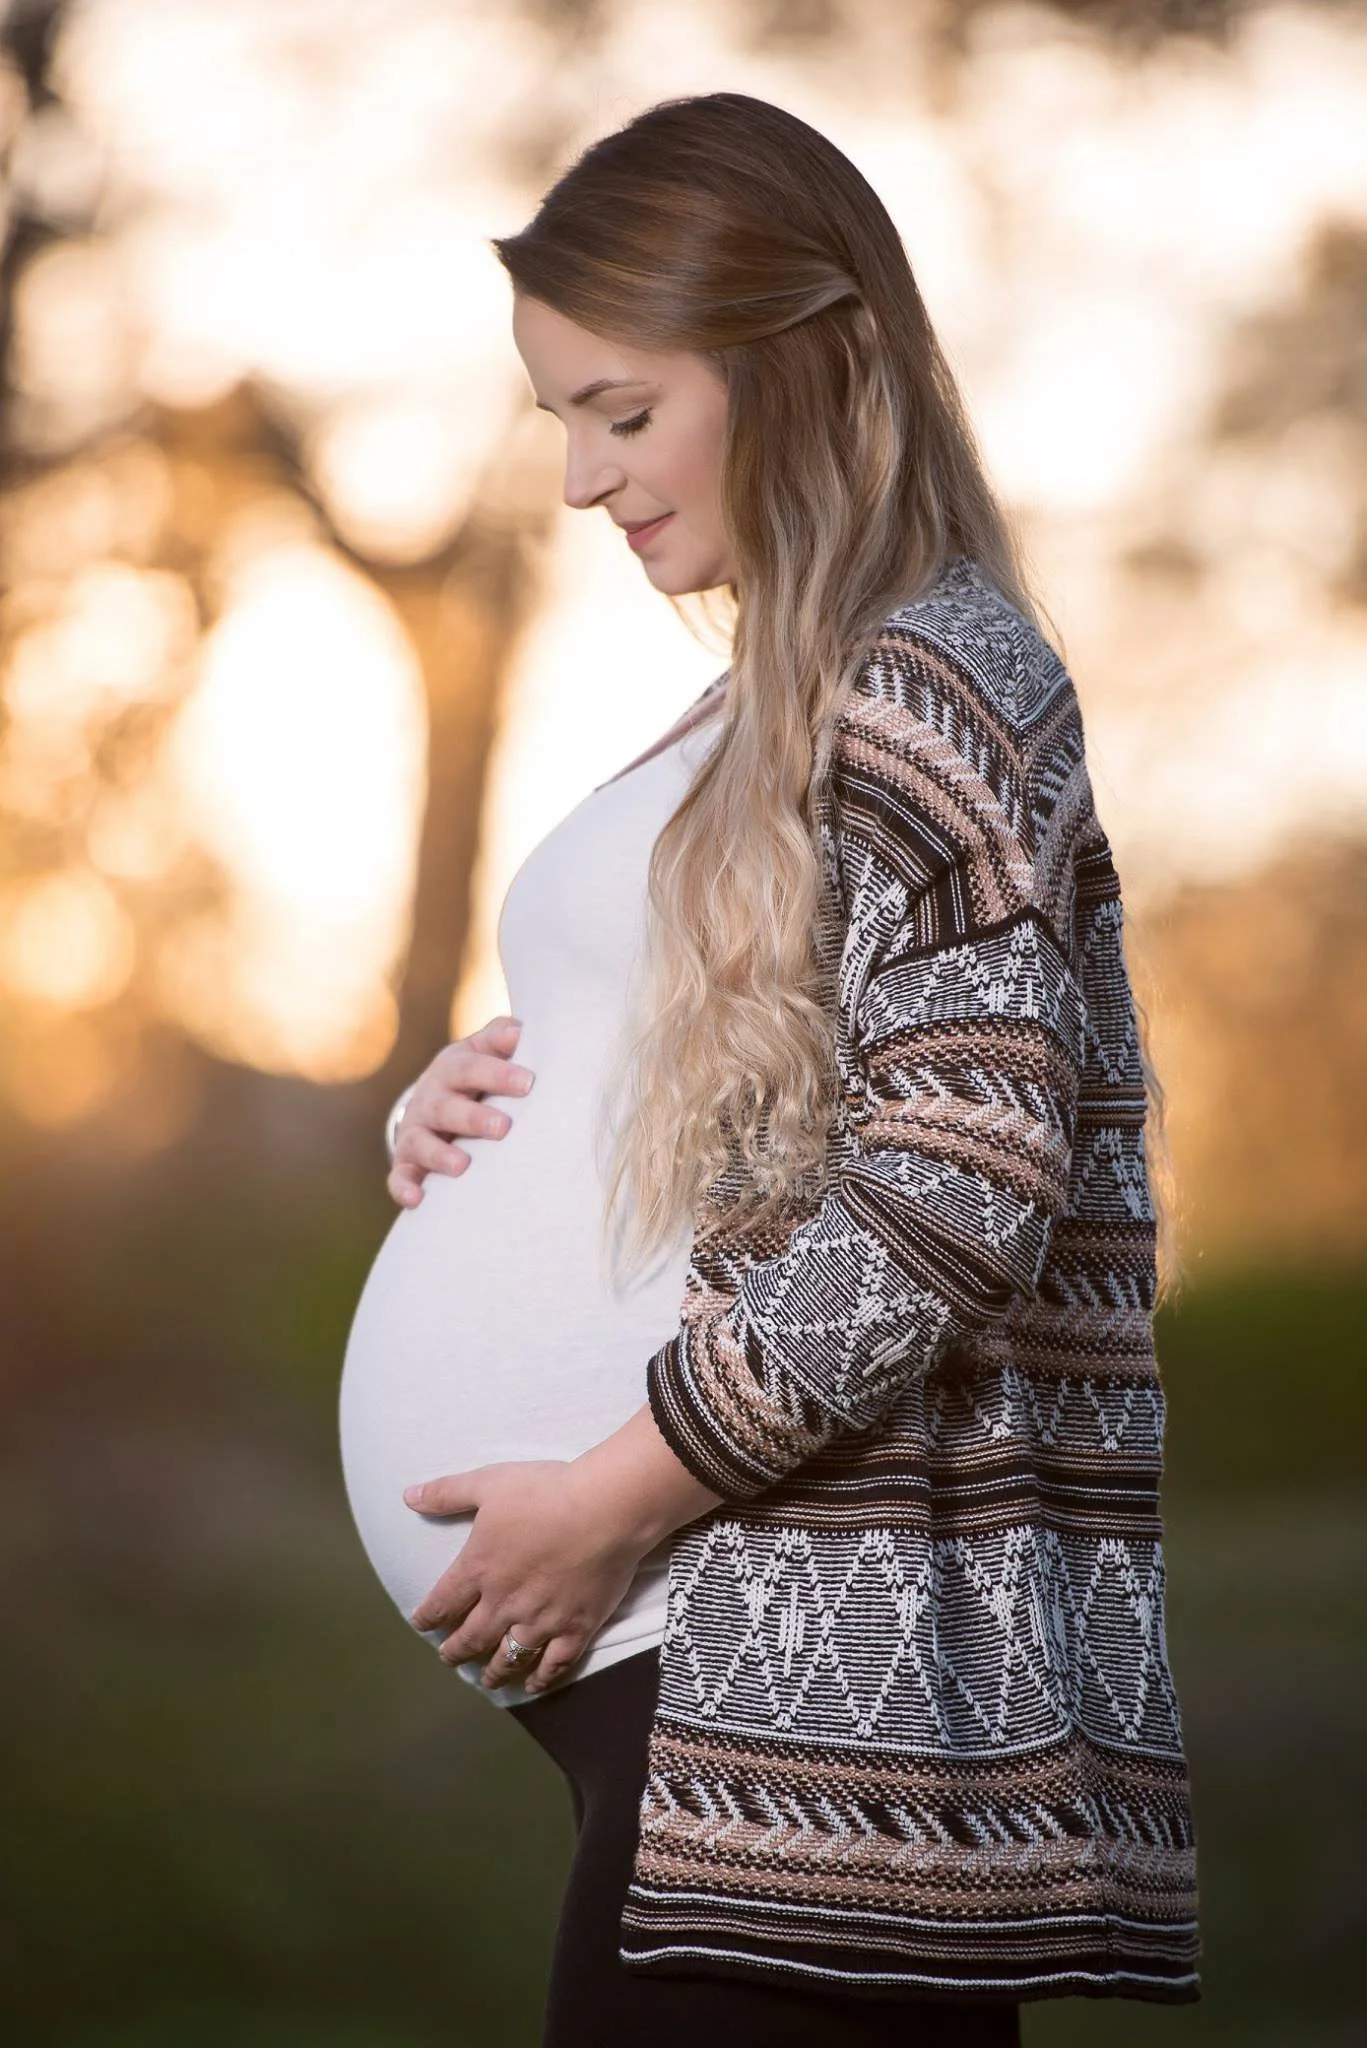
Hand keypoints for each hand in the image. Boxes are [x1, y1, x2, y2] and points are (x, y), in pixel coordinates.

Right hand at [387, 1017, 535, 1208]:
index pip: (472, 1067)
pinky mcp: (407, 1162)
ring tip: (463, 1166)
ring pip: (421, 1142)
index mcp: (452, 1067)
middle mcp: (430, 1098)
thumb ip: (503, 1038)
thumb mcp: (484, 1051)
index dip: (498, 1074)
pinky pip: (399, 1176)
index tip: (528, 1082)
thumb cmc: (475, 1075)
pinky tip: (418, 1200)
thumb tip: (521, 1030)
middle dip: (473, 1117)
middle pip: (446, 1106)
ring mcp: (415, 1131)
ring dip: (439, 1154)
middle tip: (503, 1127)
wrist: (433, 1101)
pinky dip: (405, 1187)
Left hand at [403, 1460, 646, 1691]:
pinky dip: (541, 1678)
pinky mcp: (576, 1628)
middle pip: (472, 1637)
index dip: (429, 1617)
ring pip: (508, 1658)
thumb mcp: (489, 1483)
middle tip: (449, 1659)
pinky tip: (534, 1685)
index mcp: (479, 1568)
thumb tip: (408, 1497)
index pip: (443, 1602)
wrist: (604, 1510)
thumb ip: (447, 1493)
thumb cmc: (545, 1492)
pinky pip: (554, 1664)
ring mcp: (540, 1621)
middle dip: (456, 1651)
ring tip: (487, 1680)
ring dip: (494, 1672)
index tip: (422, 1625)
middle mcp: (503, 1603)